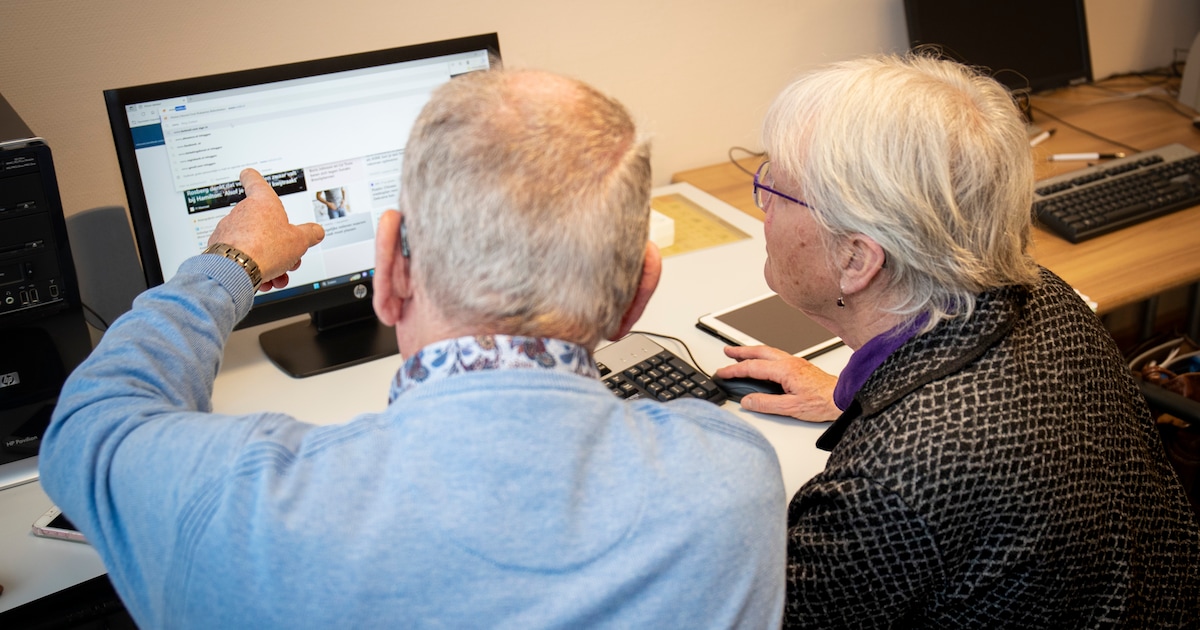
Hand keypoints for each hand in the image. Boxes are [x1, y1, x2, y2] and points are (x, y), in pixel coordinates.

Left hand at [207, 169, 324, 290]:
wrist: (236, 268)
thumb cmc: (264, 248)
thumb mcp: (299, 241)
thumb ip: (310, 234)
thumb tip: (316, 231)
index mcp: (262, 202)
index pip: (254, 180)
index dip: (253, 178)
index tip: (249, 176)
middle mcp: (243, 212)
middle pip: (263, 223)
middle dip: (279, 243)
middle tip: (289, 258)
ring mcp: (229, 229)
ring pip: (253, 242)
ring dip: (269, 260)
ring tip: (278, 275)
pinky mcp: (220, 247)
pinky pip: (241, 255)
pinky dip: (253, 266)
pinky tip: (264, 279)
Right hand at [714, 345, 840, 421]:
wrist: (843, 398)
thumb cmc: (823, 402)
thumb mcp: (791, 408)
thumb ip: (766, 404)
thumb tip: (748, 401)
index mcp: (785, 370)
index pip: (753, 367)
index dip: (734, 370)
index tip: (723, 372)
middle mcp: (789, 362)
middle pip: (759, 351)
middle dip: (740, 351)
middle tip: (727, 352)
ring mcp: (795, 362)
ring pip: (768, 351)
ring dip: (751, 351)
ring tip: (740, 354)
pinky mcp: (800, 366)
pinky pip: (776, 355)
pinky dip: (763, 355)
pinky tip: (762, 361)